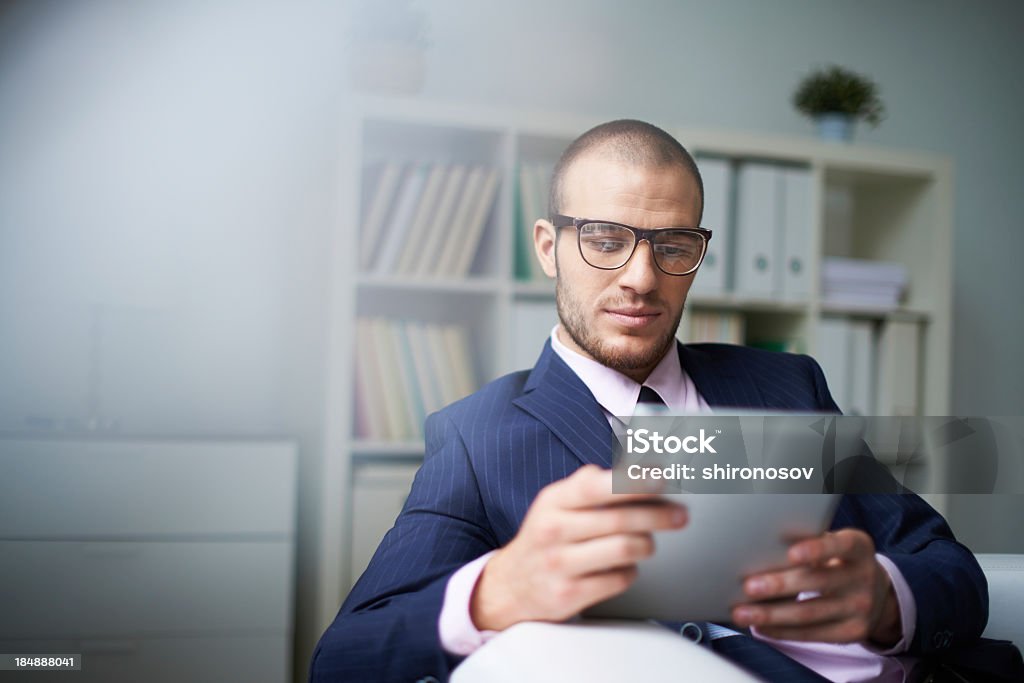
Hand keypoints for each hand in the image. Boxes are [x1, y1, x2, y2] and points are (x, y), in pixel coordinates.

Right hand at [470, 464, 687, 630]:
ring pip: (624, 550)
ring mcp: (560, 564)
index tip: (662, 477)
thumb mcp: (555, 502)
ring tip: (647, 542)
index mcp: (554, 501)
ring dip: (646, 544)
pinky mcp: (569, 594)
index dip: (632, 481)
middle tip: (680, 515)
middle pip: (619, 520)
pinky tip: (623, 566)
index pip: (596, 486)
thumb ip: (587, 484)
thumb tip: (632, 469)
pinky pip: (618, 580)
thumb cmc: (545, 537)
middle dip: (658, 516)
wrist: (510, 585)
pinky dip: (630, 572)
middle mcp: (554, 531)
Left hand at [731, 528, 901, 645]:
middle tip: (748, 587)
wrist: (876, 592)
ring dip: (771, 614)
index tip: (791, 553)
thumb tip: (759, 549)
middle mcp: (863, 577)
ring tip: (742, 613)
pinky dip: (782, 631)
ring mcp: (861, 607)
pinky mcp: (853, 632)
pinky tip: (761, 627)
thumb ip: (808, 543)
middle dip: (779, 585)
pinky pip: (812, 634)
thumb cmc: (838, 560)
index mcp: (858, 546)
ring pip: (809, 613)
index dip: (816, 549)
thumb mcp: (834, 544)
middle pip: (817, 582)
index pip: (839, 545)